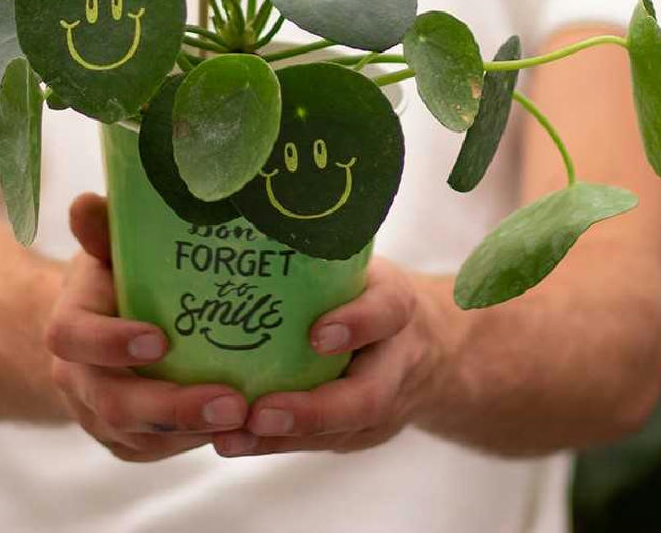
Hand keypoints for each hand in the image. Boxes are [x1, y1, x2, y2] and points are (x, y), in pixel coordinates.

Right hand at [46, 193, 249, 462]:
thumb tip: (86, 203)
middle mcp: (76, 376)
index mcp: (69, 323)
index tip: (160, 340)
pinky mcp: (125, 438)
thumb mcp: (109, 248)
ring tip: (245, 417)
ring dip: (191, 429)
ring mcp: (98, 413)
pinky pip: (156, 450)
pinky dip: (194, 441)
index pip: (73, 337)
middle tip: (230, 401)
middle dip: (170, 406)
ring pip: (138, 435)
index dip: (111, 342)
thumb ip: (103, 230)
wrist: (99, 324)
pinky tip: (239, 428)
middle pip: (112, 402)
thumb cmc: (115, 275)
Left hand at [212, 258, 429, 456]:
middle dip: (312, 411)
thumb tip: (254, 215)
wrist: (431, 347)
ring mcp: (383, 406)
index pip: (386, 311)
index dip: (356, 324)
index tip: (317, 335)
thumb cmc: (373, 292)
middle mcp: (395, 362)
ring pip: (339, 431)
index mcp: (397, 306)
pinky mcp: (359, 432)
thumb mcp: (364, 265)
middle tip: (259, 413)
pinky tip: (230, 440)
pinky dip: (274, 444)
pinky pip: (319, 443)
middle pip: (367, 398)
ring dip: (281, 438)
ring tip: (230, 438)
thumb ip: (326, 252)